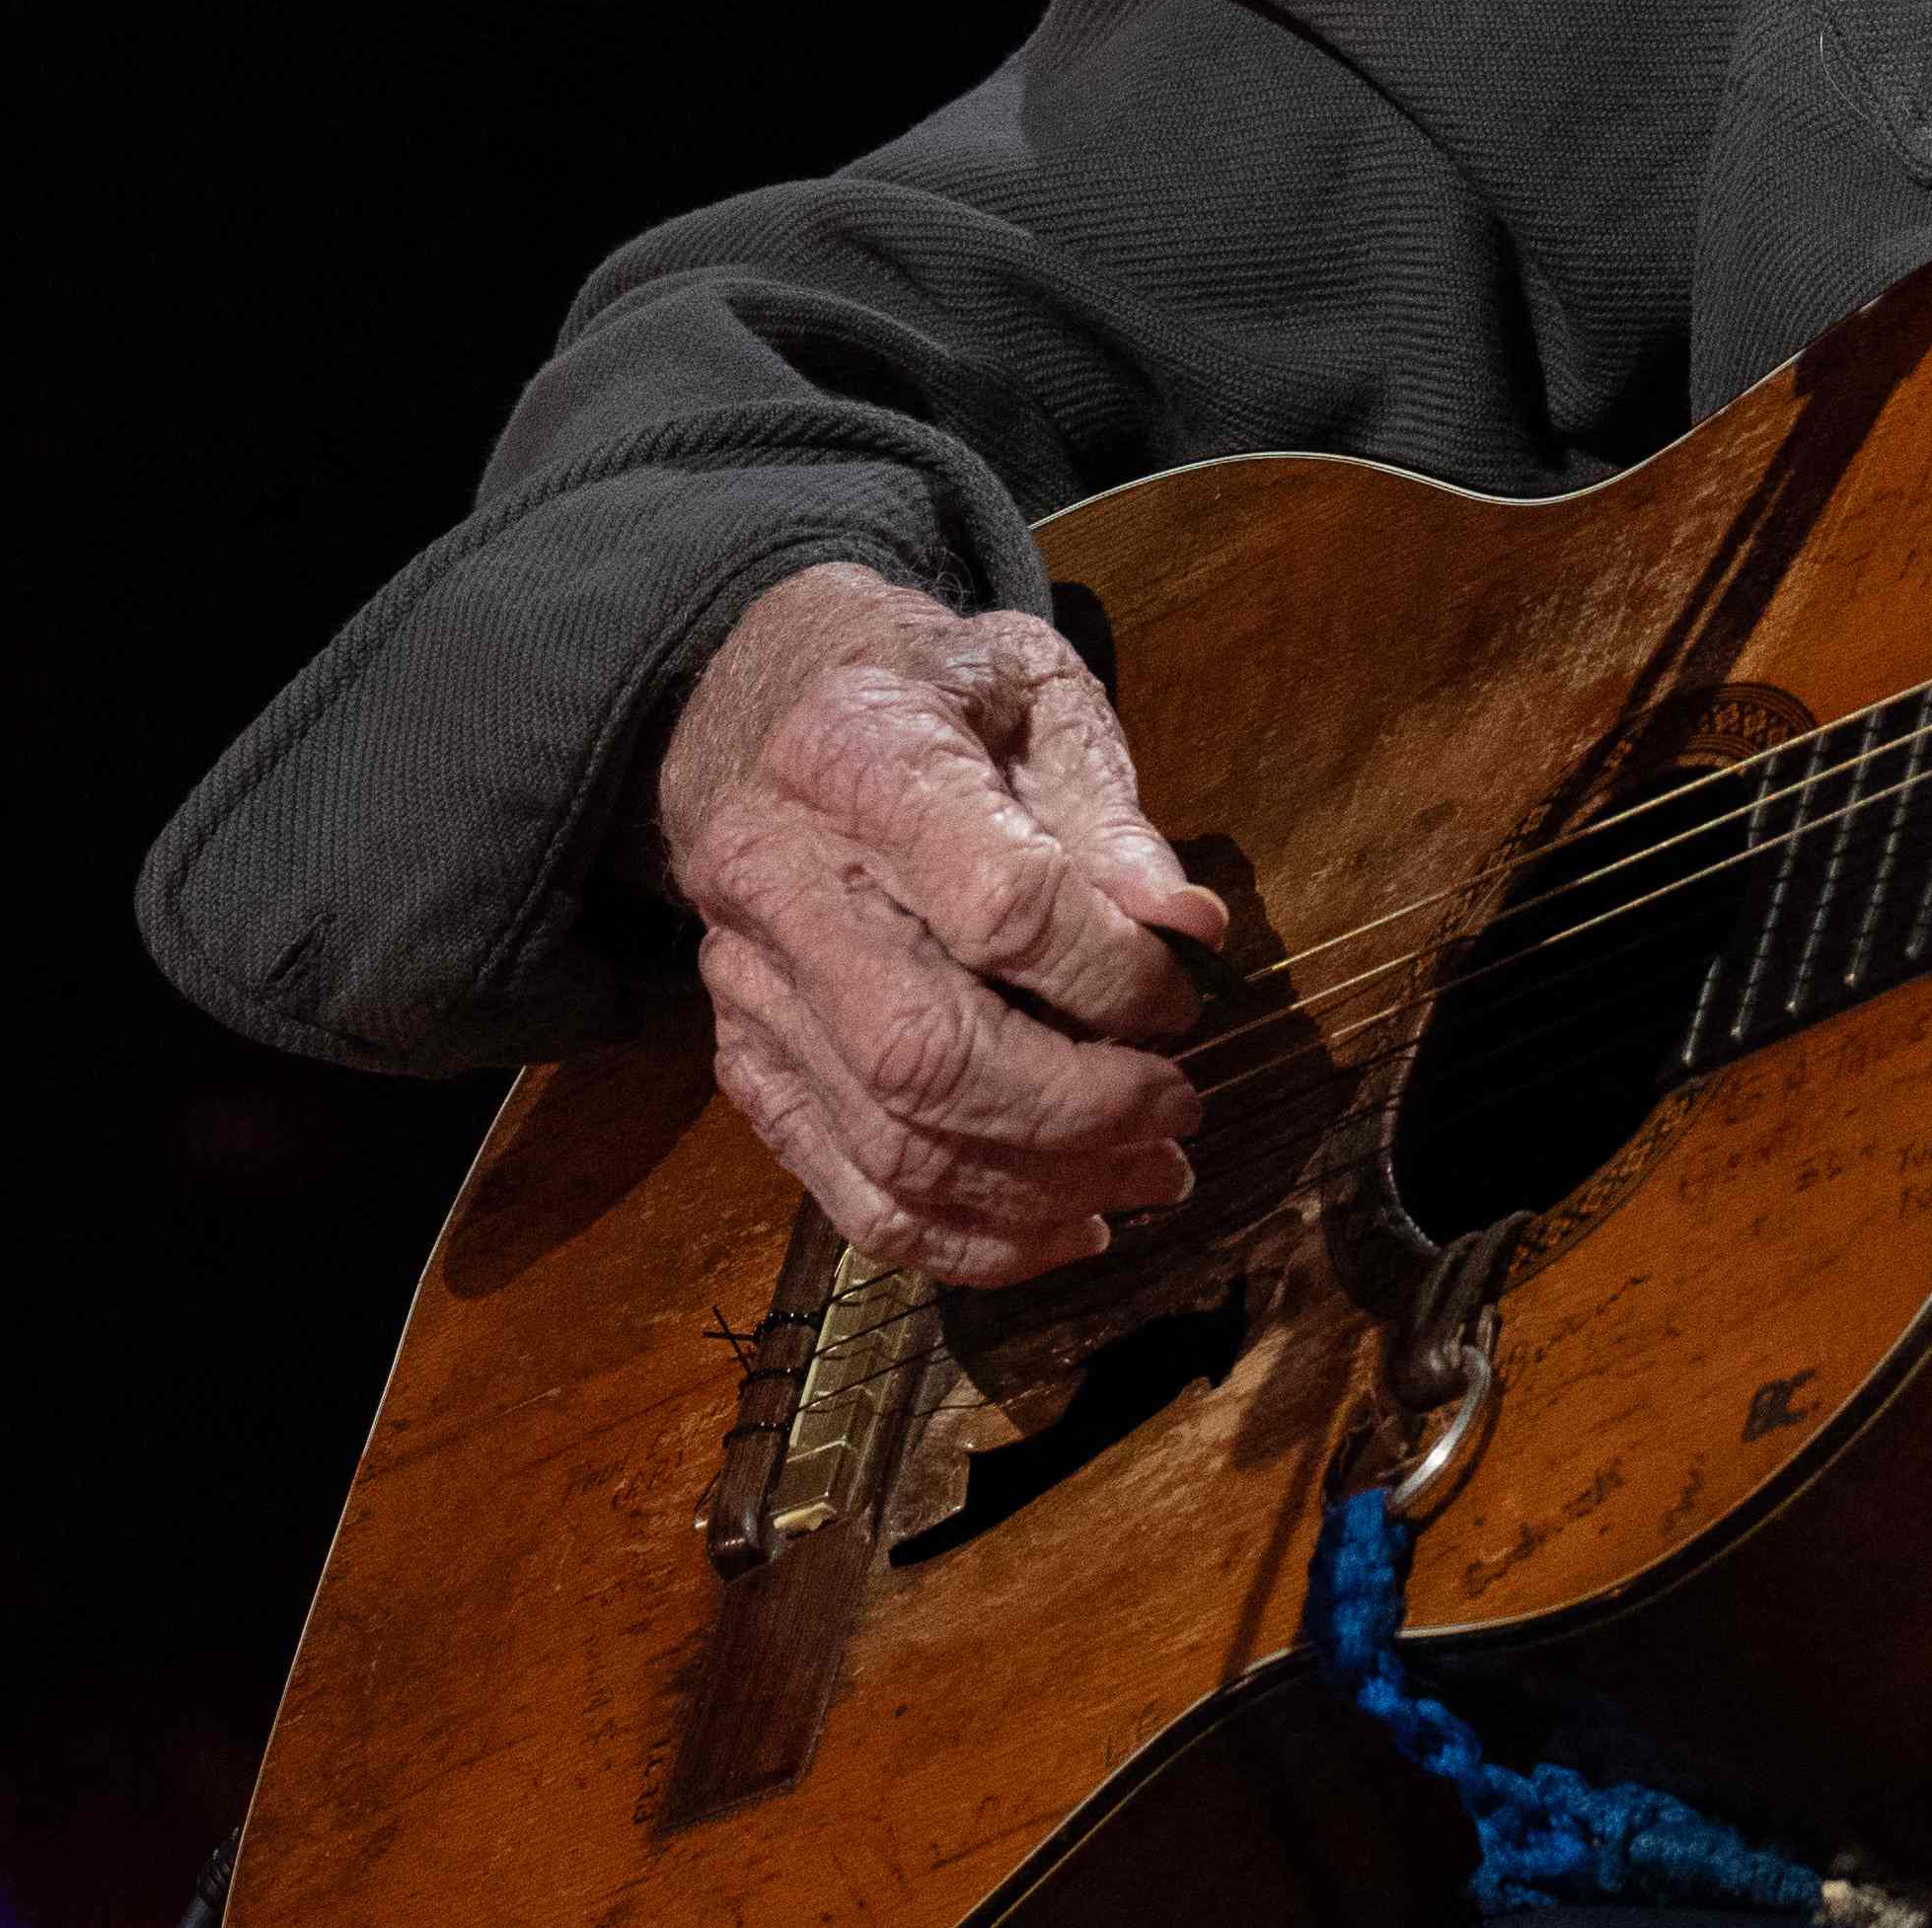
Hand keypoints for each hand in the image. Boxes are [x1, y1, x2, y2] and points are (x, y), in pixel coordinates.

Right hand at [651, 561, 1225, 1286]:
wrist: (770, 709)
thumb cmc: (936, 695)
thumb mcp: (1036, 694)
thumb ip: (1107, 813)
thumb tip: (1188, 929)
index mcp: (856, 758)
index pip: (1001, 907)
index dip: (1113, 974)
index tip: (1186, 993)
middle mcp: (774, 880)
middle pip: (929, 1053)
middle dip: (1081, 1110)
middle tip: (1181, 1112)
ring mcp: (744, 985)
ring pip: (892, 1141)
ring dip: (1040, 1190)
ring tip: (1150, 1174)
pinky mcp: (743, 1060)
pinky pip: (847, 1187)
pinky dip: (963, 1237)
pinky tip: (1061, 1227)